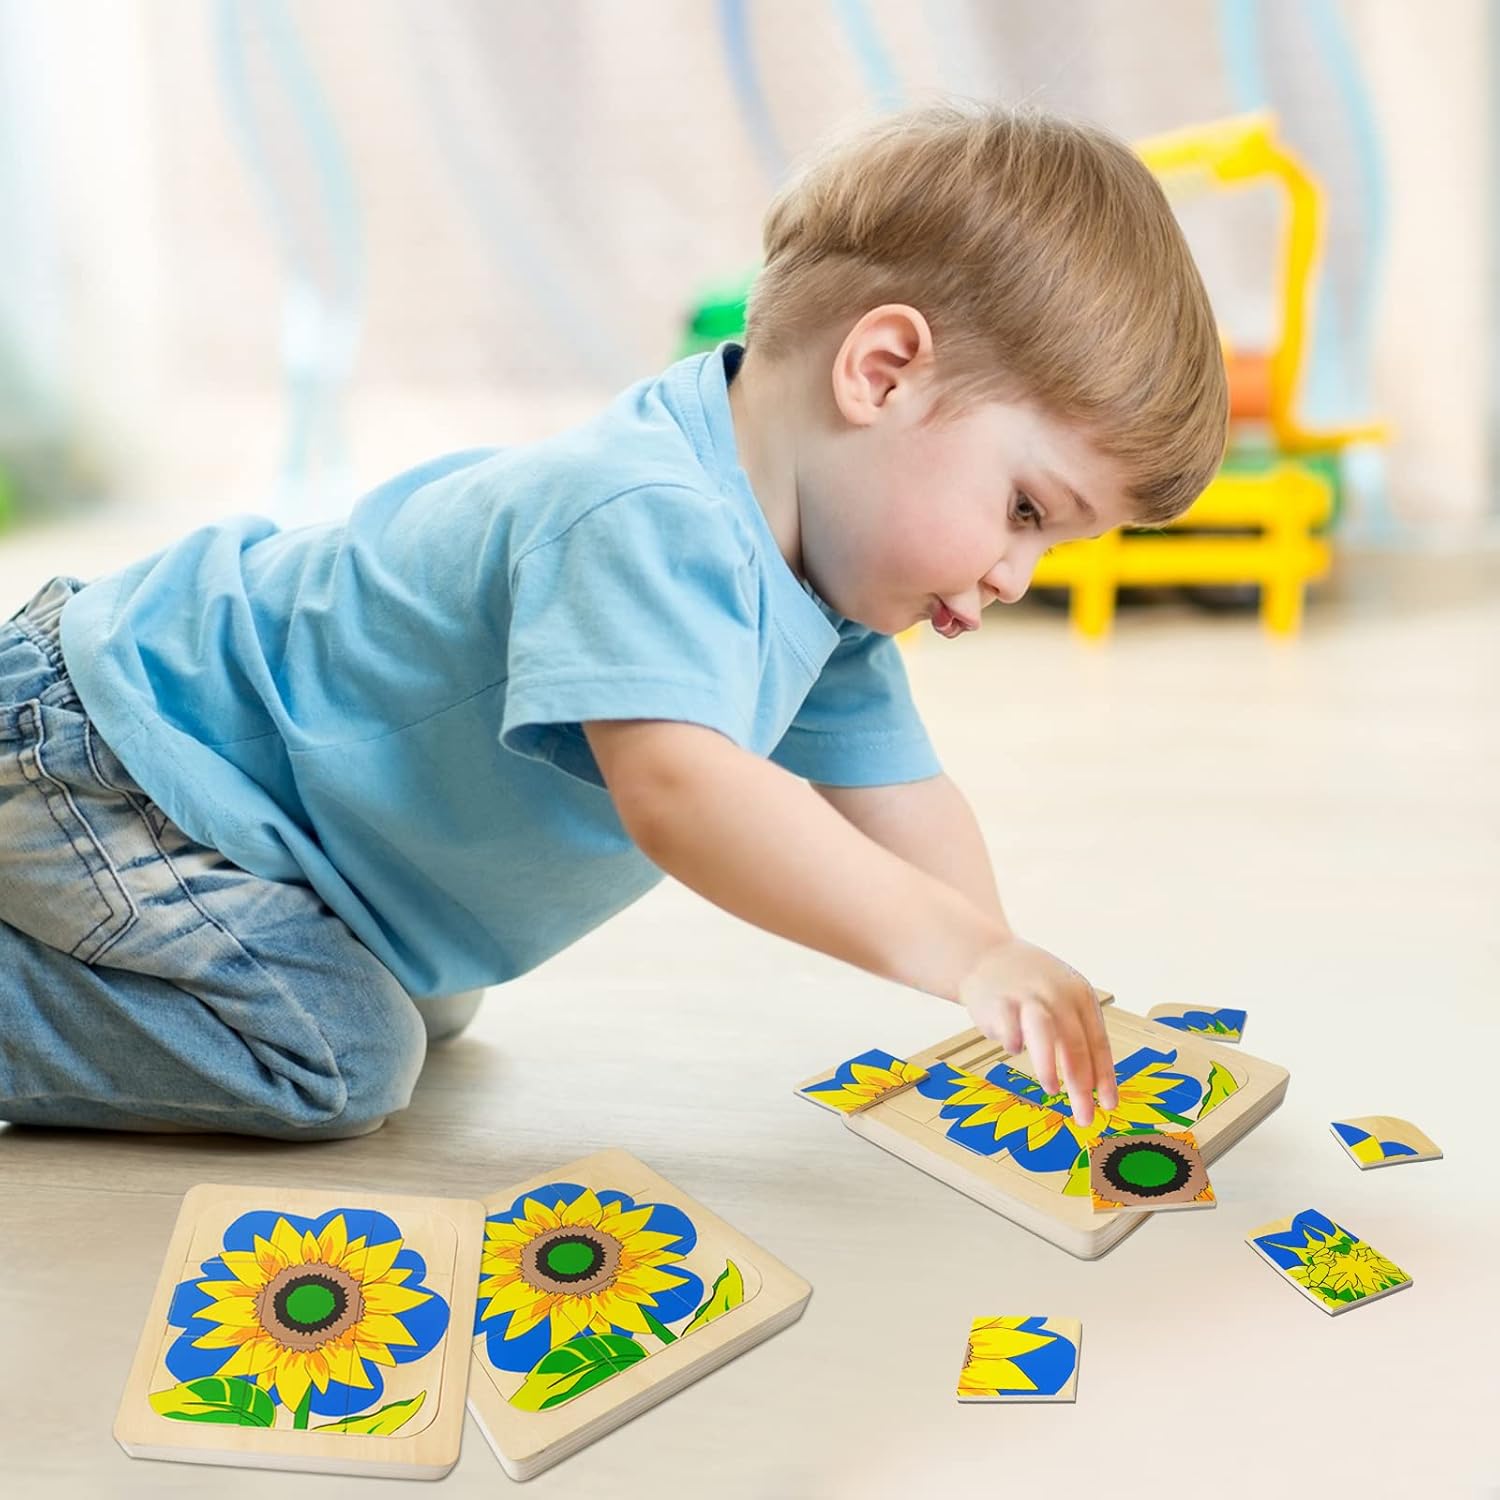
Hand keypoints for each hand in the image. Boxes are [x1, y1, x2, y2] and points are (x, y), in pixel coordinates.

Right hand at [957, 937, 1117, 1127]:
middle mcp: (1057, 995)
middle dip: (1081, 1086)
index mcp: (1080, 996)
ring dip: (1049, 1066)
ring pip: (1044, 1034)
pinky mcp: (998, 1003)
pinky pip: (1009, 1031)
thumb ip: (1077, 1034)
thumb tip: (1094, 1085)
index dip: (1105, 1077)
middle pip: (1076, 1046)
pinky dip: (1014, 1044)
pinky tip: (1014, 1049)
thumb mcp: (1063, 998)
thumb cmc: (1031, 986)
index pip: (1098, 1043)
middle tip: (1084, 1117)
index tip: (1108, 1105)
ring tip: (1051, 1090)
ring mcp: (1027, 997)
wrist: (986, 956)